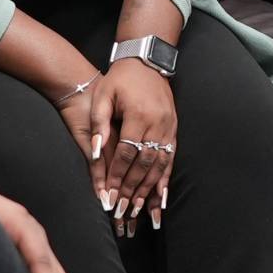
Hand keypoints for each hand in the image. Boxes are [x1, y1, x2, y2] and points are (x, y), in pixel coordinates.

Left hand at [90, 56, 178, 234]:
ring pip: (160, 165)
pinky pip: (171, 158)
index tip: (109, 196)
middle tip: (123, 212)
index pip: (127, 153)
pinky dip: (165, 179)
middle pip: (144, 164)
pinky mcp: (174, 129)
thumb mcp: (103, 95)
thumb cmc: (119, 78)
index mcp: (139, 115)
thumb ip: (100, 123)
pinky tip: (162, 197)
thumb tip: (98, 150)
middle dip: (132, 190)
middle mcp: (158, 123)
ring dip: (149, 190)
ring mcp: (169, 127)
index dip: (117, 176)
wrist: (146, 60)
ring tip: (140, 211)